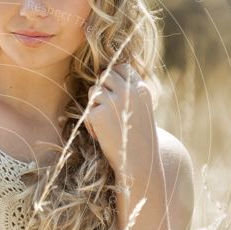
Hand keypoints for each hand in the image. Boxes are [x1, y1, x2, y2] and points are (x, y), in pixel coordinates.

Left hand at [83, 63, 159, 179]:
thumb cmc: (139, 138)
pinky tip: (100, 135)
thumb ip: (129, 93)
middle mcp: (128, 92)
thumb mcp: (142, 109)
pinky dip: (91, 123)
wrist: (139, 163)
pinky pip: (88, 110)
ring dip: (95, 105)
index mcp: (142, 89)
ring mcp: (113, 102)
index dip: (115, 77)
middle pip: (105, 75)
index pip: (122, 67)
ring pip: (94, 91)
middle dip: (103, 90)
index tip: (114, 92)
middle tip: (107, 109)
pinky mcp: (99, 114)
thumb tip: (106, 78)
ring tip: (105, 123)